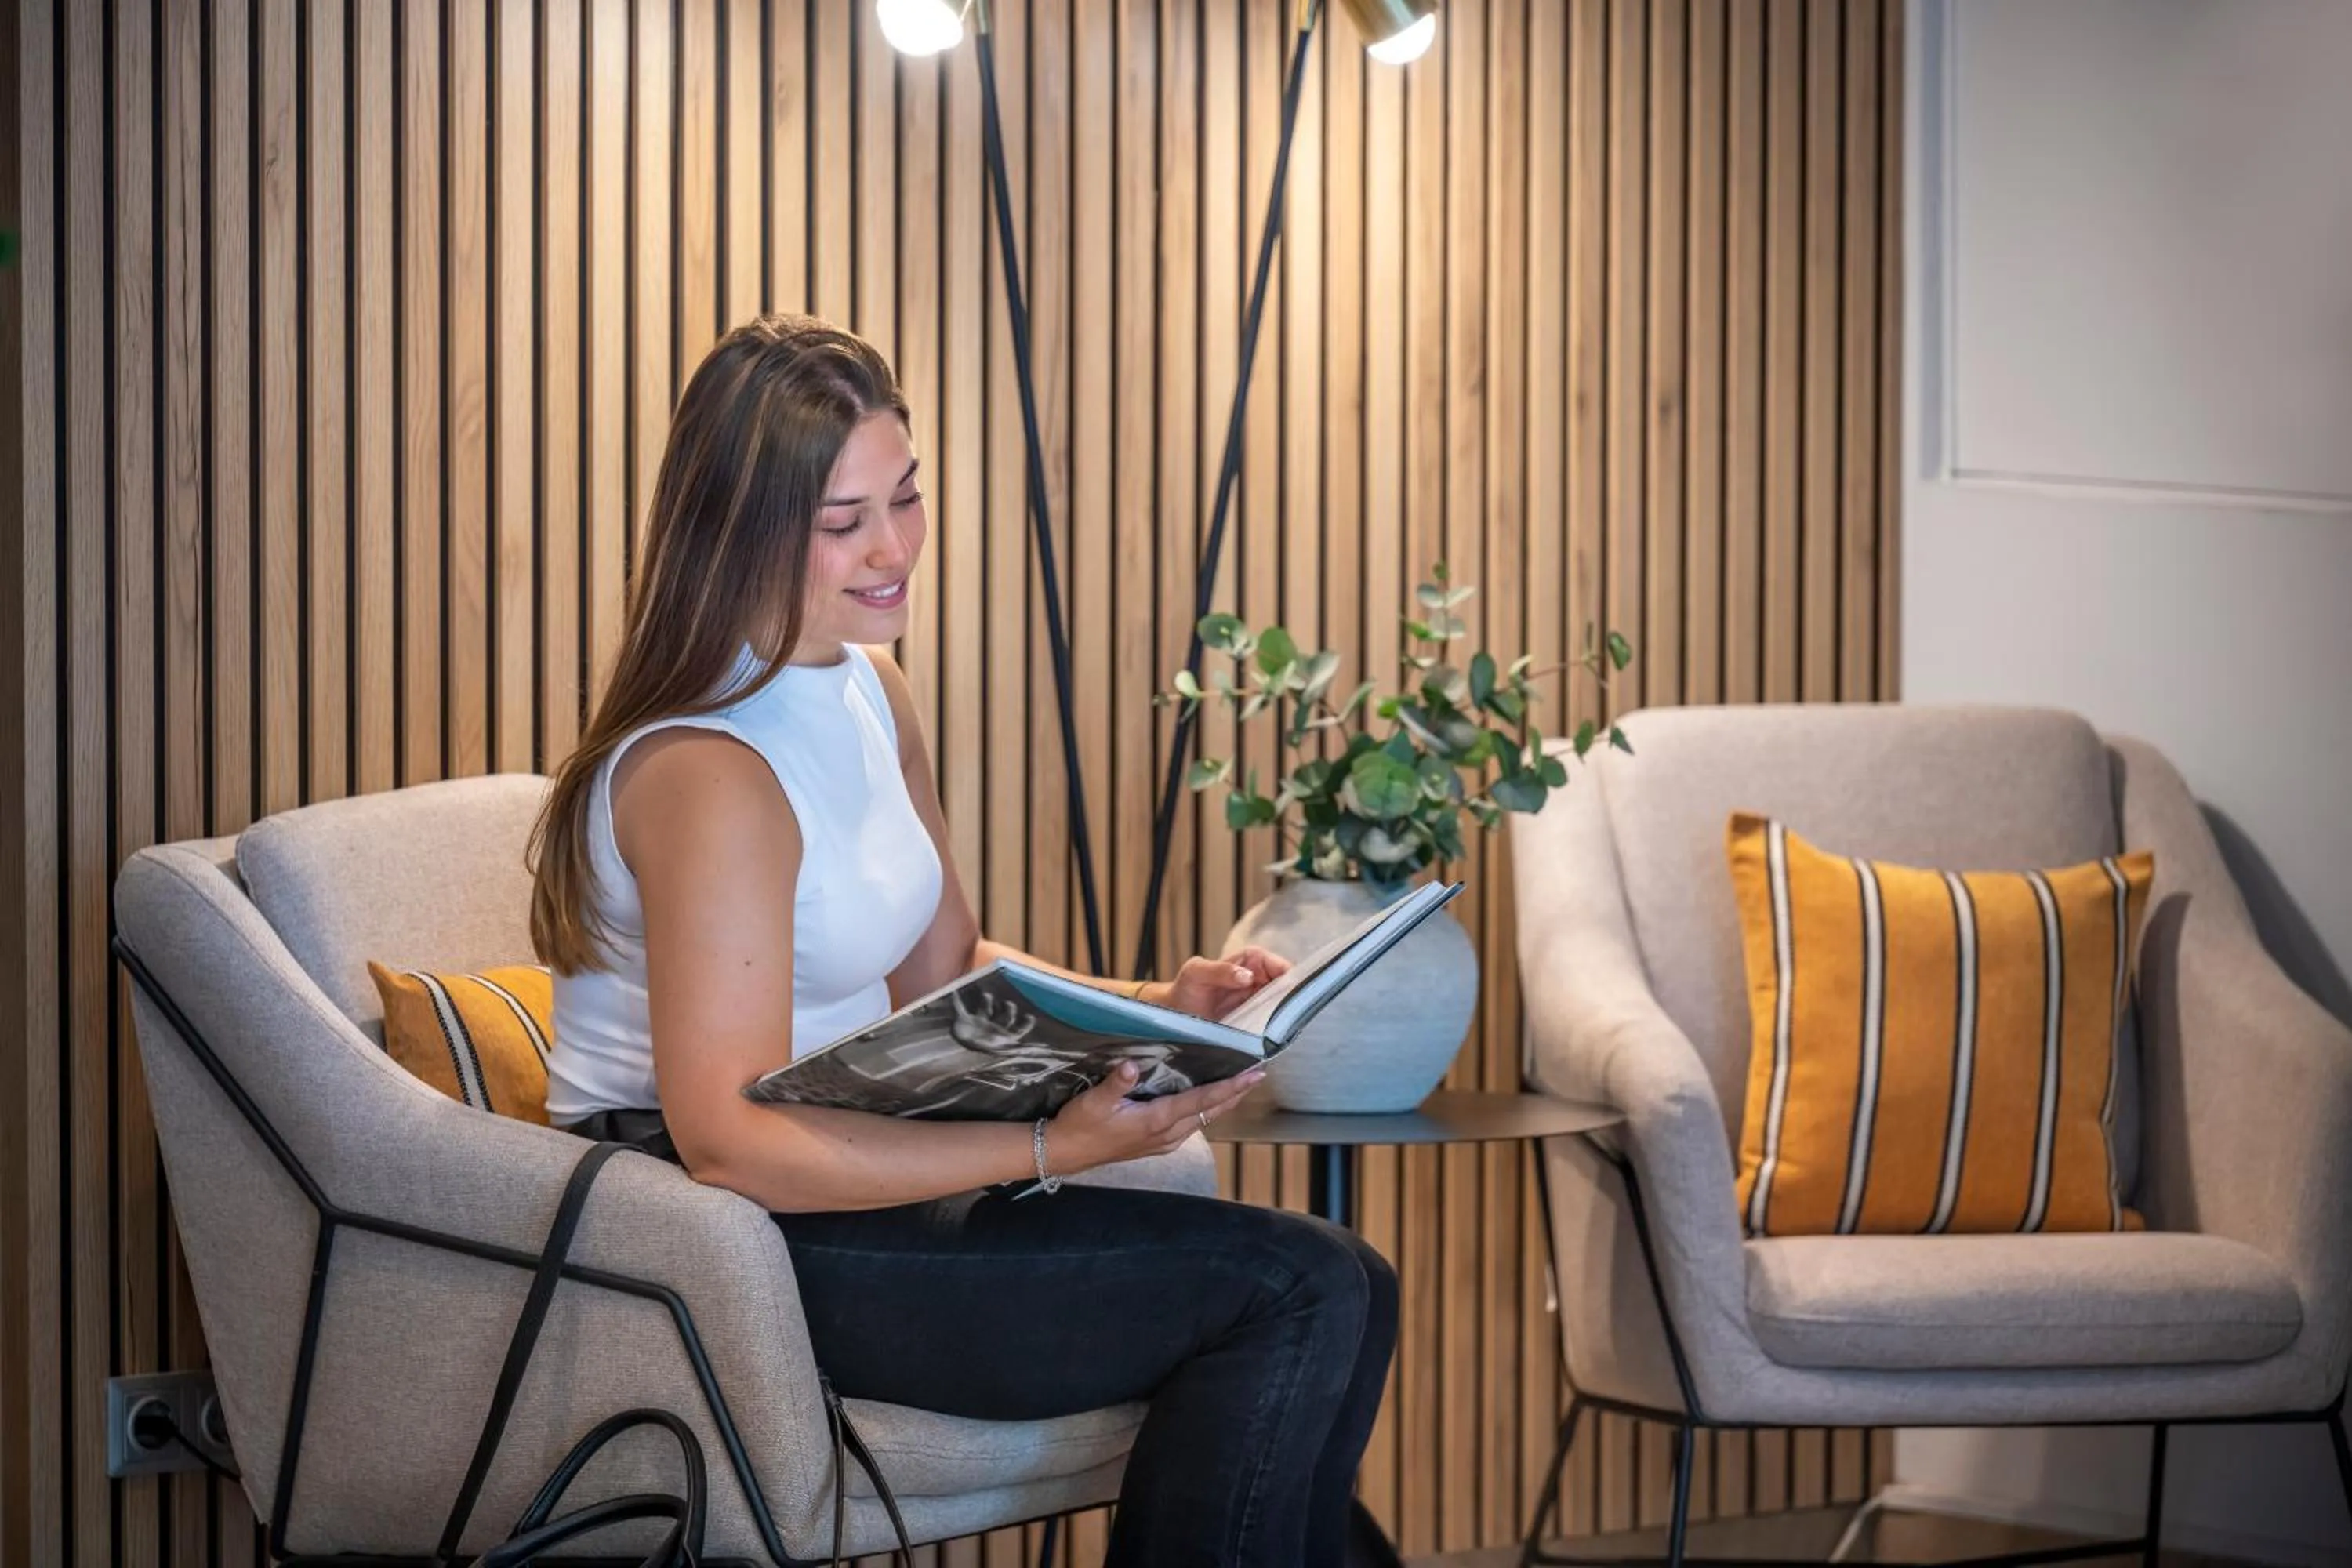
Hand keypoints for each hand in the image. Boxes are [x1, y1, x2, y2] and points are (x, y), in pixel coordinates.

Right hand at [950, 989, 1036, 1050]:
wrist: (958, 1052)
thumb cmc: (981, 1049)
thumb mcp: (1003, 1047)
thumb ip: (1019, 1045)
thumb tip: (1037, 1042)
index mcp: (1001, 1037)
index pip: (1017, 1030)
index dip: (1025, 1024)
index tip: (1031, 1016)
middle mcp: (991, 1029)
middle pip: (1004, 1018)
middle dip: (1009, 1009)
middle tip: (1007, 1003)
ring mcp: (977, 1025)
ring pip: (985, 1010)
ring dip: (986, 1002)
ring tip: (987, 996)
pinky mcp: (963, 1021)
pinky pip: (960, 1009)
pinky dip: (956, 1001)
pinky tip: (954, 991)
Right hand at [1046, 1061, 1265, 1171]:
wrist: (1064, 1153)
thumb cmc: (1079, 1126)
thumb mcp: (1094, 1102)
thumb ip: (1116, 1083)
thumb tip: (1133, 1064)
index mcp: (1157, 1121)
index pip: (1203, 1101)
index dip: (1230, 1087)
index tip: (1254, 1075)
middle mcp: (1167, 1134)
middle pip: (1211, 1111)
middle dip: (1236, 1093)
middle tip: (1258, 1074)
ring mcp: (1163, 1142)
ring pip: (1203, 1120)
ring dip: (1223, 1102)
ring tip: (1240, 1084)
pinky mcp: (1156, 1144)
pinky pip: (1190, 1125)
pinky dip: (1205, 1110)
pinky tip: (1206, 1101)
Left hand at [1150, 947, 1291, 1020]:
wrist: (1174, 1014)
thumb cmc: (1184, 988)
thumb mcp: (1196, 973)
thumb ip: (1219, 970)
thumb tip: (1247, 976)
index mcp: (1251, 960)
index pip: (1280, 965)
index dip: (1289, 977)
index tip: (1292, 992)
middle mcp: (1259, 979)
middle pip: (1287, 988)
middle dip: (1291, 1001)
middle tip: (1288, 1017)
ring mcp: (1259, 1001)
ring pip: (1283, 1008)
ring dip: (1284, 1018)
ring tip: (1280, 1030)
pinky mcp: (1256, 1021)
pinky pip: (1272, 1025)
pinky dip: (1274, 1031)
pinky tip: (1271, 1038)